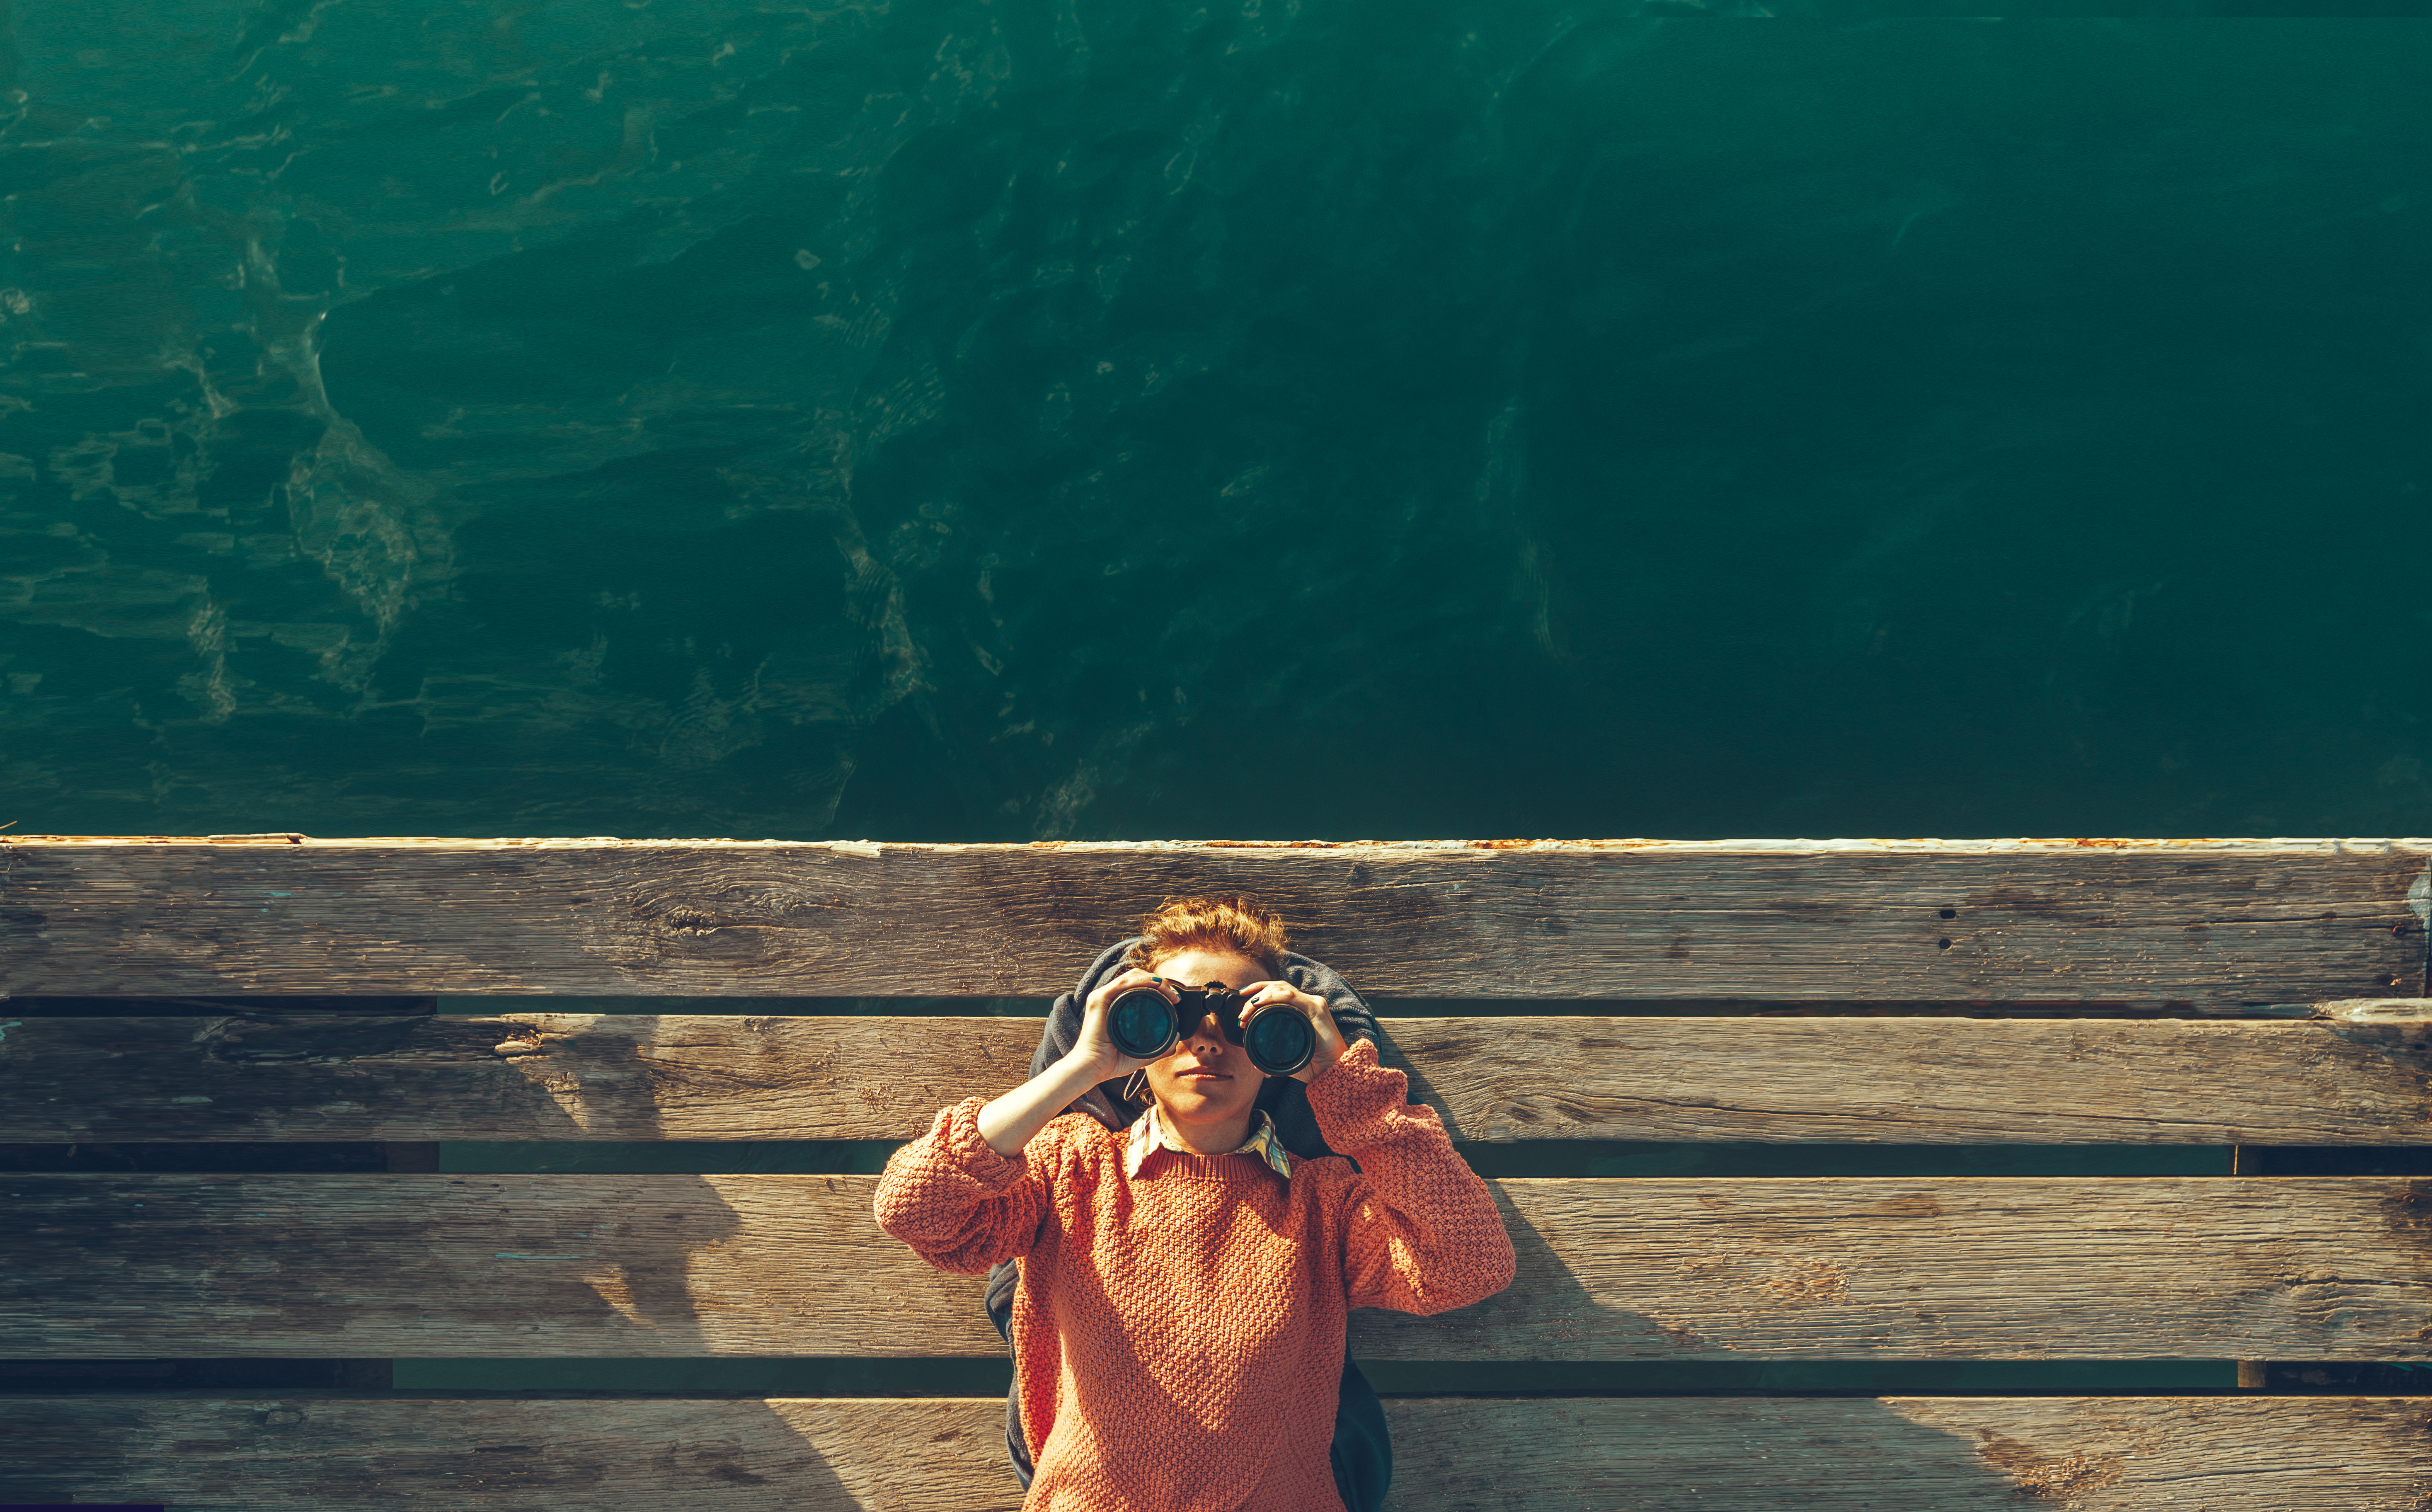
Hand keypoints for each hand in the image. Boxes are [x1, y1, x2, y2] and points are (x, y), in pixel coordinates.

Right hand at [1069, 968, 1178, 1082]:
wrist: (1092, 1069)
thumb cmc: (1110, 1062)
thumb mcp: (1140, 1054)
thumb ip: (1158, 1050)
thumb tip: (1175, 1043)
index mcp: (1115, 1005)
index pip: (1138, 986)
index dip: (1159, 987)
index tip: (1175, 999)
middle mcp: (1108, 997)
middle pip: (1137, 977)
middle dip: (1160, 982)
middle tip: (1175, 996)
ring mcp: (1102, 996)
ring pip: (1132, 976)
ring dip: (1155, 980)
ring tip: (1169, 992)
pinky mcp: (1099, 999)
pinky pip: (1122, 983)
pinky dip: (1141, 980)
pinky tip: (1156, 985)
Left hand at [1238, 980, 1346, 1082]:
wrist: (1334, 1072)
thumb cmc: (1315, 1065)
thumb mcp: (1290, 1058)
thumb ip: (1275, 1058)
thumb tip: (1255, 1063)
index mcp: (1303, 1010)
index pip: (1279, 991)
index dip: (1260, 990)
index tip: (1244, 999)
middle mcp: (1309, 1003)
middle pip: (1278, 986)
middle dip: (1256, 993)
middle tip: (1243, 1013)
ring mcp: (1313, 1004)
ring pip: (1282, 988)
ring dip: (1260, 996)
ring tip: (1247, 1010)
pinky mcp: (1316, 1008)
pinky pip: (1290, 996)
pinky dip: (1272, 997)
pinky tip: (1259, 1003)